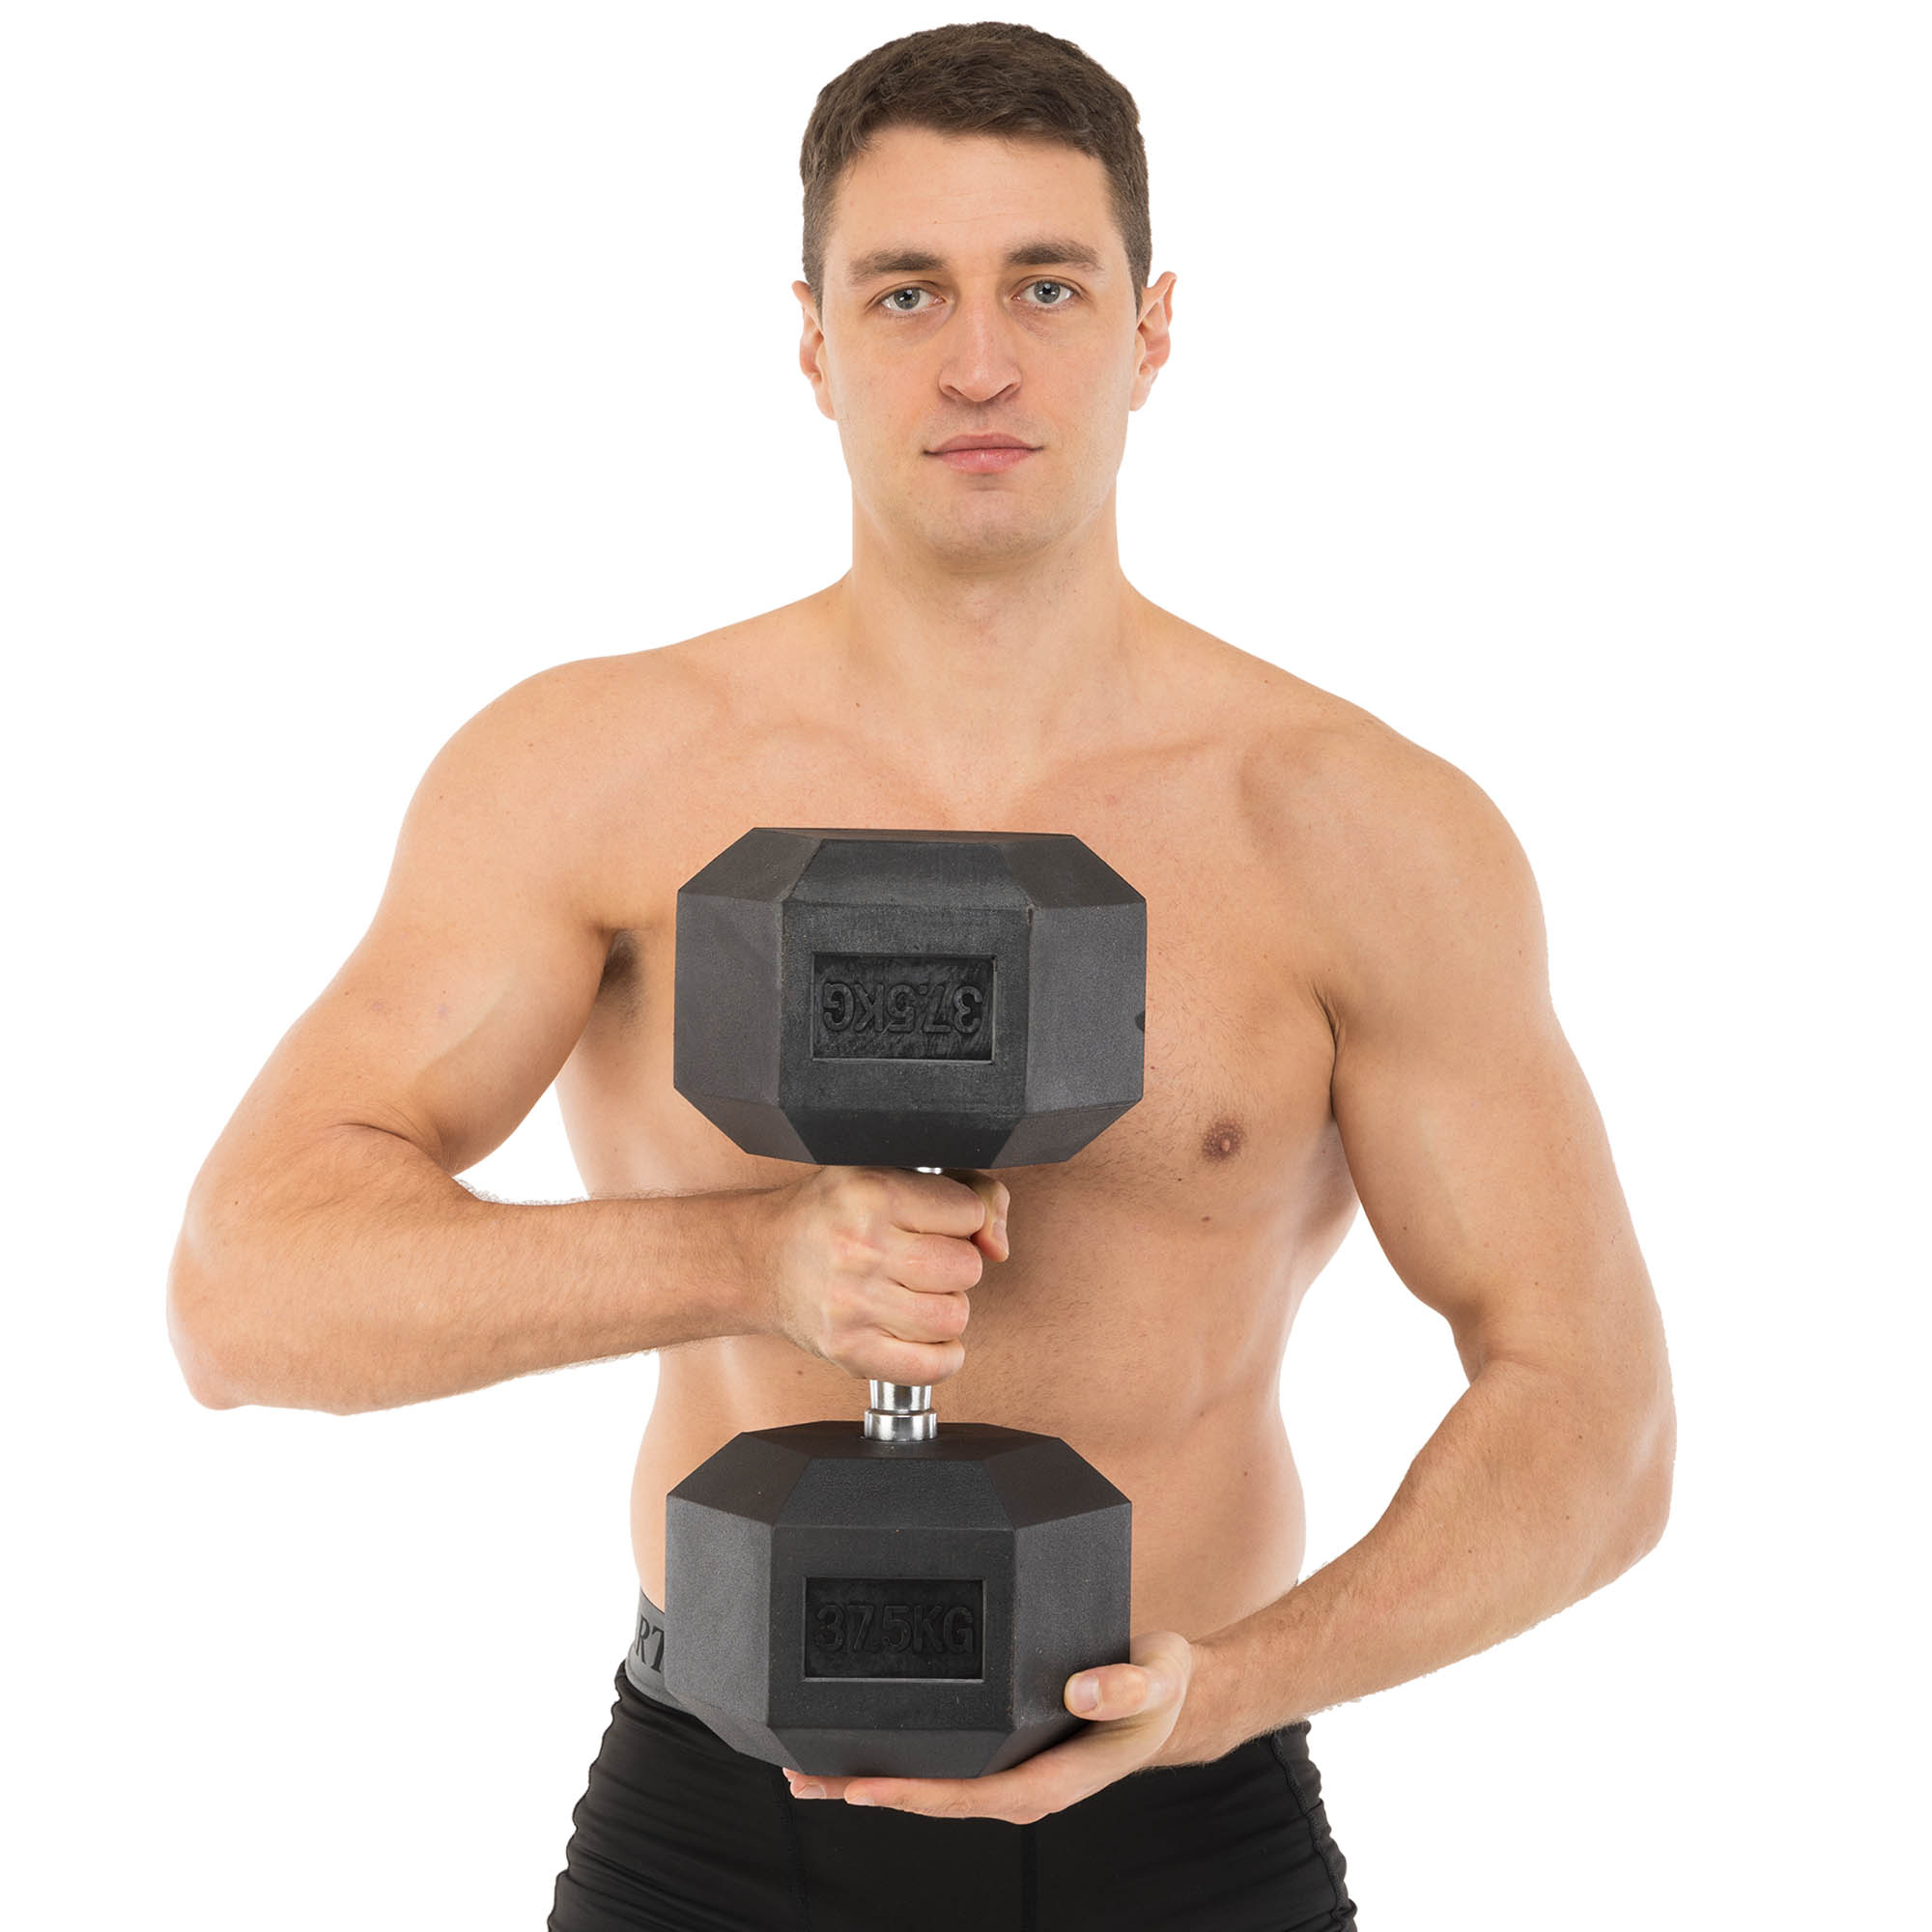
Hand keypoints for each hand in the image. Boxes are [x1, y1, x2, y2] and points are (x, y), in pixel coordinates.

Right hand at [754, 1166, 1009, 1386]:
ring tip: (916, 1294)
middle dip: (955, 1264)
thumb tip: (998, 1243)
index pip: (968, 1213)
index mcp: (873, 1193)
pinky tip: (921, 1334)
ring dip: (945, 1308)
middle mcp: (862, 1248)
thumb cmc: (827, 1215)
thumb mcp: (887, 1174)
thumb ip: (965, 1189)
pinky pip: (931, 1366)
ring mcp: (853, 1304)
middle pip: (966, 1268)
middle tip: (923, 1260)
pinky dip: (940, 1355)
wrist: (758, 1260)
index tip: (934, 1222)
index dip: (960, 1218)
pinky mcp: (849, 1351)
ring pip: (953, 1317)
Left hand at [781, 1631, 1208, 1822]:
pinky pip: (942, 1760)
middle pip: (935, 1797)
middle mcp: (1023, 1782)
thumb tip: (1081, 1689)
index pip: (974, 1796)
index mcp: (1053, 1779)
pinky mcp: (1000, 1749)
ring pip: (930, 1783)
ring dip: (869, 1778)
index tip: (863, 1788)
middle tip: (802, 1776)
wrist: (1170, 1696)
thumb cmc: (1161, 1689)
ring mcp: (1008, 1769)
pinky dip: (897, 1755)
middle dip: (869, 1790)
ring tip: (804, 1769)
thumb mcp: (1156, 1680)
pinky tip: (857, 1744)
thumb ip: (1125, 1685)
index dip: (917, 1795)